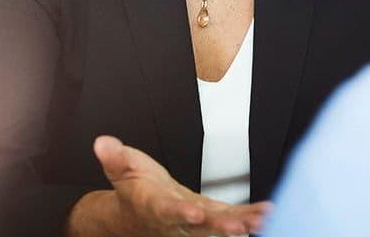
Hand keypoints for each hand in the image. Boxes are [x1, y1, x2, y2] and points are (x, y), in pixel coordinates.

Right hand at [86, 135, 270, 236]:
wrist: (137, 215)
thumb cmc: (134, 189)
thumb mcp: (121, 167)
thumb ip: (114, 156)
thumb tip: (102, 142)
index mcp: (152, 205)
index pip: (166, 209)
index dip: (180, 212)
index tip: (194, 213)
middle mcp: (175, 221)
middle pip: (198, 227)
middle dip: (219, 227)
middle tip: (239, 226)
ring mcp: (193, 224)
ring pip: (218, 227)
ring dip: (240, 224)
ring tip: (261, 220)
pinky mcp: (207, 220)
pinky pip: (228, 220)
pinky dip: (248, 218)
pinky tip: (266, 214)